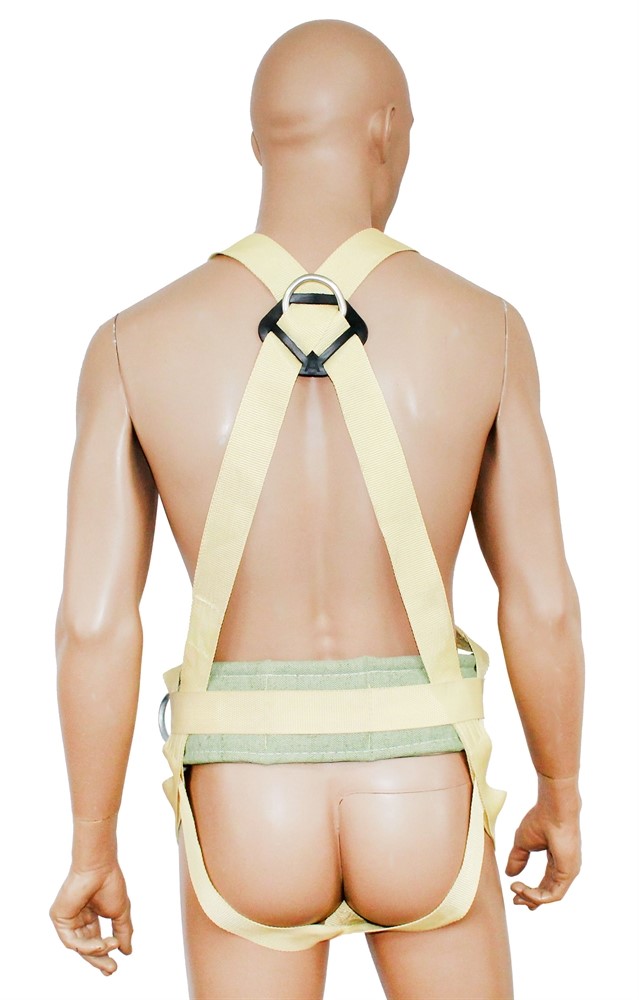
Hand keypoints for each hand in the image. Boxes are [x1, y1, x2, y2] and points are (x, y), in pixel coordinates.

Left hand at [50, 861, 132, 975]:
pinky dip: (86, 946)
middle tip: (112, 970)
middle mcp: (77, 918)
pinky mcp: (59, 918)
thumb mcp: (120, 913)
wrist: (100, 868)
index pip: (95, 941)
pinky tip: (100, 944)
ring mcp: (67, 919)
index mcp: (90, 915)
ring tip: (111, 946)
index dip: (104, 954)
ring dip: (96, 951)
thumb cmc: (110, 884)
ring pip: (79, 946)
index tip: (114, 967)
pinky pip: (71, 941)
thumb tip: (127, 952)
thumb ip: (123, 932)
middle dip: (99, 959)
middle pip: (86, 947)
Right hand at [505, 777, 581, 909]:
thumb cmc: (540, 819)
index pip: (545, 882)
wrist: (553, 809)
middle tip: (515, 901)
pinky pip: (554, 895)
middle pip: (548, 892)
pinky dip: (537, 896)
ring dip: (530, 897)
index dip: (530, 891)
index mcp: (555, 859)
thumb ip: (517, 859)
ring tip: (515, 891)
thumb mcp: (523, 843)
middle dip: (530, 899)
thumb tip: (509, 874)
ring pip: (550, 896)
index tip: (514, 890)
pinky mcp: (569, 873)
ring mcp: (568, 872)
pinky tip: (523, 890)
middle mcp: (564, 868)